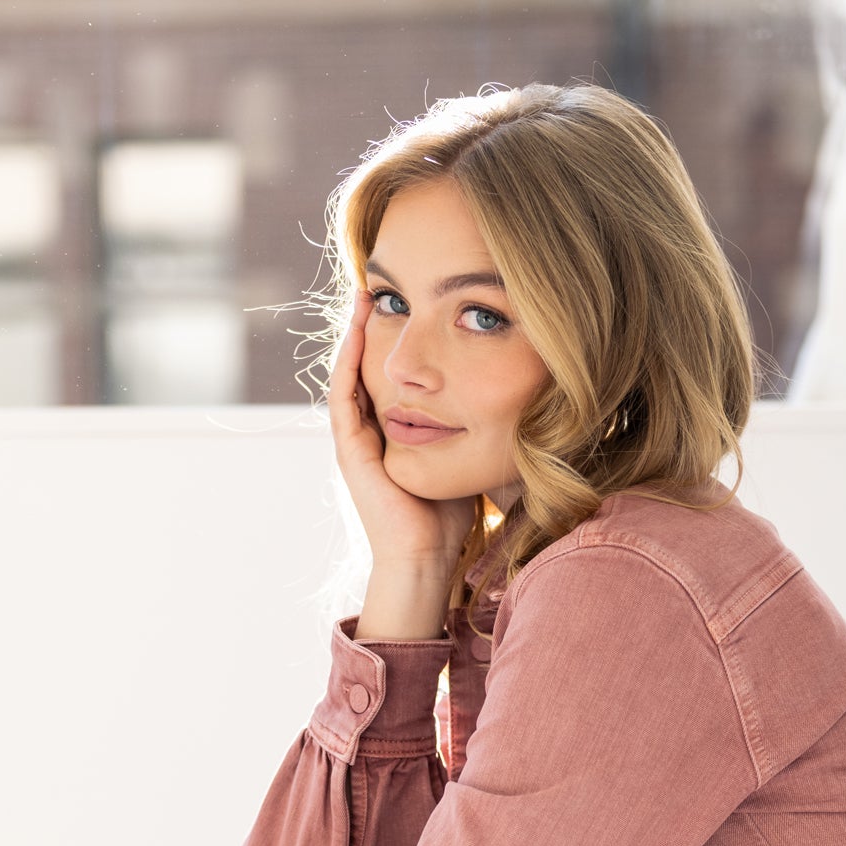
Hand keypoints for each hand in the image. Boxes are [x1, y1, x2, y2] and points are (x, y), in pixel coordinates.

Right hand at [328, 289, 475, 583]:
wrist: (425, 559)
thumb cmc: (448, 519)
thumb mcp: (461, 458)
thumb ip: (467, 428)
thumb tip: (501, 397)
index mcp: (387, 436)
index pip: (383, 378)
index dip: (391, 342)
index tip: (405, 306)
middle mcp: (365, 435)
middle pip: (361, 369)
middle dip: (367, 327)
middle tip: (377, 286)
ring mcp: (353, 444)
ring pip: (347, 376)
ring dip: (352, 335)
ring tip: (363, 296)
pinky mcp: (350, 453)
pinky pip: (343, 397)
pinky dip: (348, 363)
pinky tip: (357, 332)